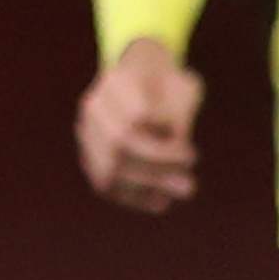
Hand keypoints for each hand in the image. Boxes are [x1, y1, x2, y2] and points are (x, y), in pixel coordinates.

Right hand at [74, 39, 202, 213]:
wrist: (143, 78)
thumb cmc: (171, 87)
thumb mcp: (184, 93)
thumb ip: (180, 123)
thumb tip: (178, 170)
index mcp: (119, 80)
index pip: (139, 117)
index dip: (164, 143)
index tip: (192, 154)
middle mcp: (95, 105)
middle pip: (120, 143)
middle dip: (159, 170)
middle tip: (189, 187)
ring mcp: (87, 130)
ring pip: (108, 168)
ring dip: (148, 187)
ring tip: (180, 193)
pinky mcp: (88, 153)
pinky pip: (104, 181)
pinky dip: (134, 196)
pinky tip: (160, 201)